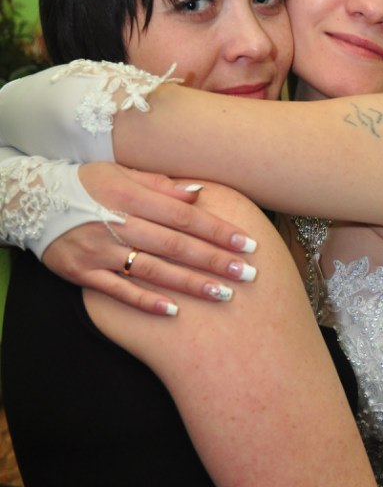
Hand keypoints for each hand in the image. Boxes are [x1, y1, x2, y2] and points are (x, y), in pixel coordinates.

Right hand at [43, 162, 258, 314]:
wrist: (31, 202)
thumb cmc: (86, 185)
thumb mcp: (120, 174)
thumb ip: (160, 184)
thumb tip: (199, 192)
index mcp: (130, 197)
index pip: (183, 216)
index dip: (216, 230)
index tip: (247, 243)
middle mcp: (118, 224)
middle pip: (174, 245)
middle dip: (214, 260)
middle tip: (248, 274)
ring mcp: (100, 251)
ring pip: (153, 270)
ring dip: (190, 284)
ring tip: (225, 294)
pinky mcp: (84, 274)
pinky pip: (119, 291)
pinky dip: (146, 302)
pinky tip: (174, 313)